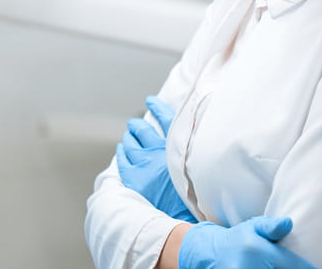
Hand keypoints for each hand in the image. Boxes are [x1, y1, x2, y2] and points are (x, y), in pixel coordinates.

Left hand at [116, 96, 195, 222]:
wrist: (184, 220)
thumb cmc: (196, 198)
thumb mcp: (200, 169)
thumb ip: (192, 153)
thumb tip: (190, 141)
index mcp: (177, 147)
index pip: (166, 119)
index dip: (157, 107)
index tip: (151, 100)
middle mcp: (159, 152)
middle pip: (143, 130)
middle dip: (137, 125)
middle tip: (135, 123)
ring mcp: (144, 164)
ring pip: (130, 143)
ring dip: (129, 137)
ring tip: (128, 135)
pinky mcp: (133, 178)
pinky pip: (123, 159)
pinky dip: (122, 152)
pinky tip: (121, 150)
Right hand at [178, 217, 316, 268]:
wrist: (212, 252)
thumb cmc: (239, 239)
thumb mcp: (254, 226)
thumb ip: (271, 226)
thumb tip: (289, 223)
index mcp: (257, 250)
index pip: (292, 264)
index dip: (307, 268)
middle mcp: (248, 266)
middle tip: (295, 265)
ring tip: (279, 267)